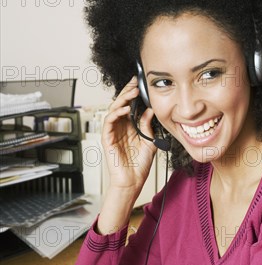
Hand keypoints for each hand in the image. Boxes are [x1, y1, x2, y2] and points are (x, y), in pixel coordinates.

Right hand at [101, 76, 156, 190]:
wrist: (133, 181)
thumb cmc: (139, 165)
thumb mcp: (150, 141)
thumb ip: (148, 126)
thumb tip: (149, 111)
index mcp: (130, 127)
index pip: (129, 106)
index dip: (132, 95)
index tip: (139, 84)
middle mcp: (120, 128)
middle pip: (120, 105)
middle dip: (127, 92)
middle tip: (135, 83)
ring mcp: (113, 132)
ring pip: (113, 110)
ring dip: (122, 100)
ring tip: (132, 93)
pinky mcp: (107, 138)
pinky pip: (108, 122)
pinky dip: (116, 113)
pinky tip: (125, 109)